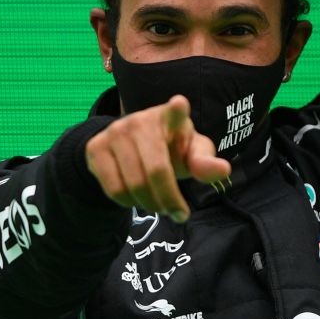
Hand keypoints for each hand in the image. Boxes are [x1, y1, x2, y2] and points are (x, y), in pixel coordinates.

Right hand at [85, 95, 230, 222]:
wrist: (131, 145)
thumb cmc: (171, 149)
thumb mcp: (191, 153)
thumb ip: (205, 163)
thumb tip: (223, 170)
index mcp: (171, 117)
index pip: (175, 111)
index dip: (177, 109)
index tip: (179, 104)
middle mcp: (141, 120)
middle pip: (157, 172)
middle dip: (170, 200)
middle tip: (179, 214)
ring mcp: (115, 132)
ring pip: (133, 185)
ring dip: (150, 205)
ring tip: (160, 206)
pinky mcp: (96, 147)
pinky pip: (113, 189)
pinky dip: (129, 204)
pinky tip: (138, 200)